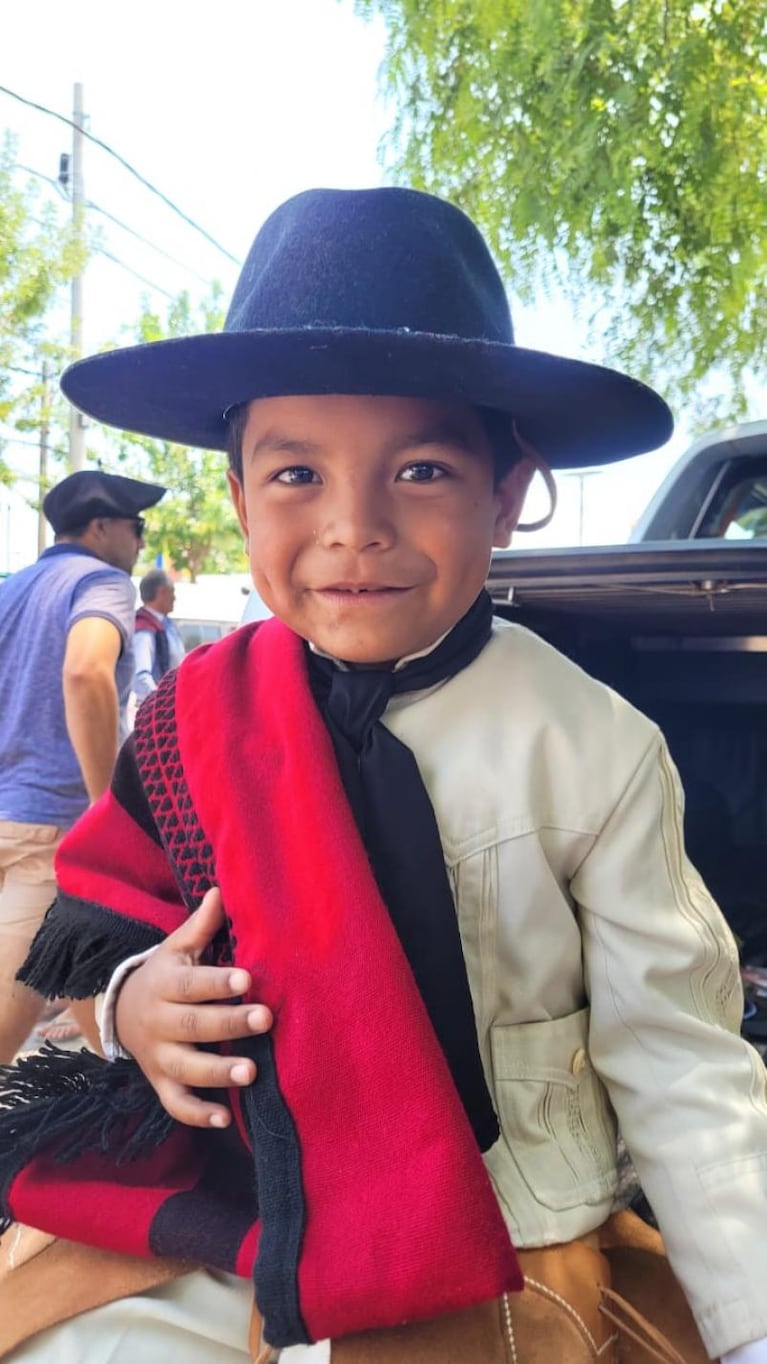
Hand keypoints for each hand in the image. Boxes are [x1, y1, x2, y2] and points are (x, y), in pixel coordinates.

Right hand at [115, 886, 271, 1127]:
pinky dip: (198, 1114)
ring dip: (218, 1072)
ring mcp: (159, 1057)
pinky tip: (226, 1119)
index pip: (191, 984)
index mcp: (165, 984)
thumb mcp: (176, 948)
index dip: (217, 982)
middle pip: (193, 1025)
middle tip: (265, 1018)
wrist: (119, 1013)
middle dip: (229, 1023)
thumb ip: (200, 926)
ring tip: (251, 1072)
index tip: (246, 978)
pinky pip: (176, 1104)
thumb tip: (220, 890)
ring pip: (185, 1068)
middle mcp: (159, 1022)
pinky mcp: (160, 1084)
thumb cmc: (165, 976)